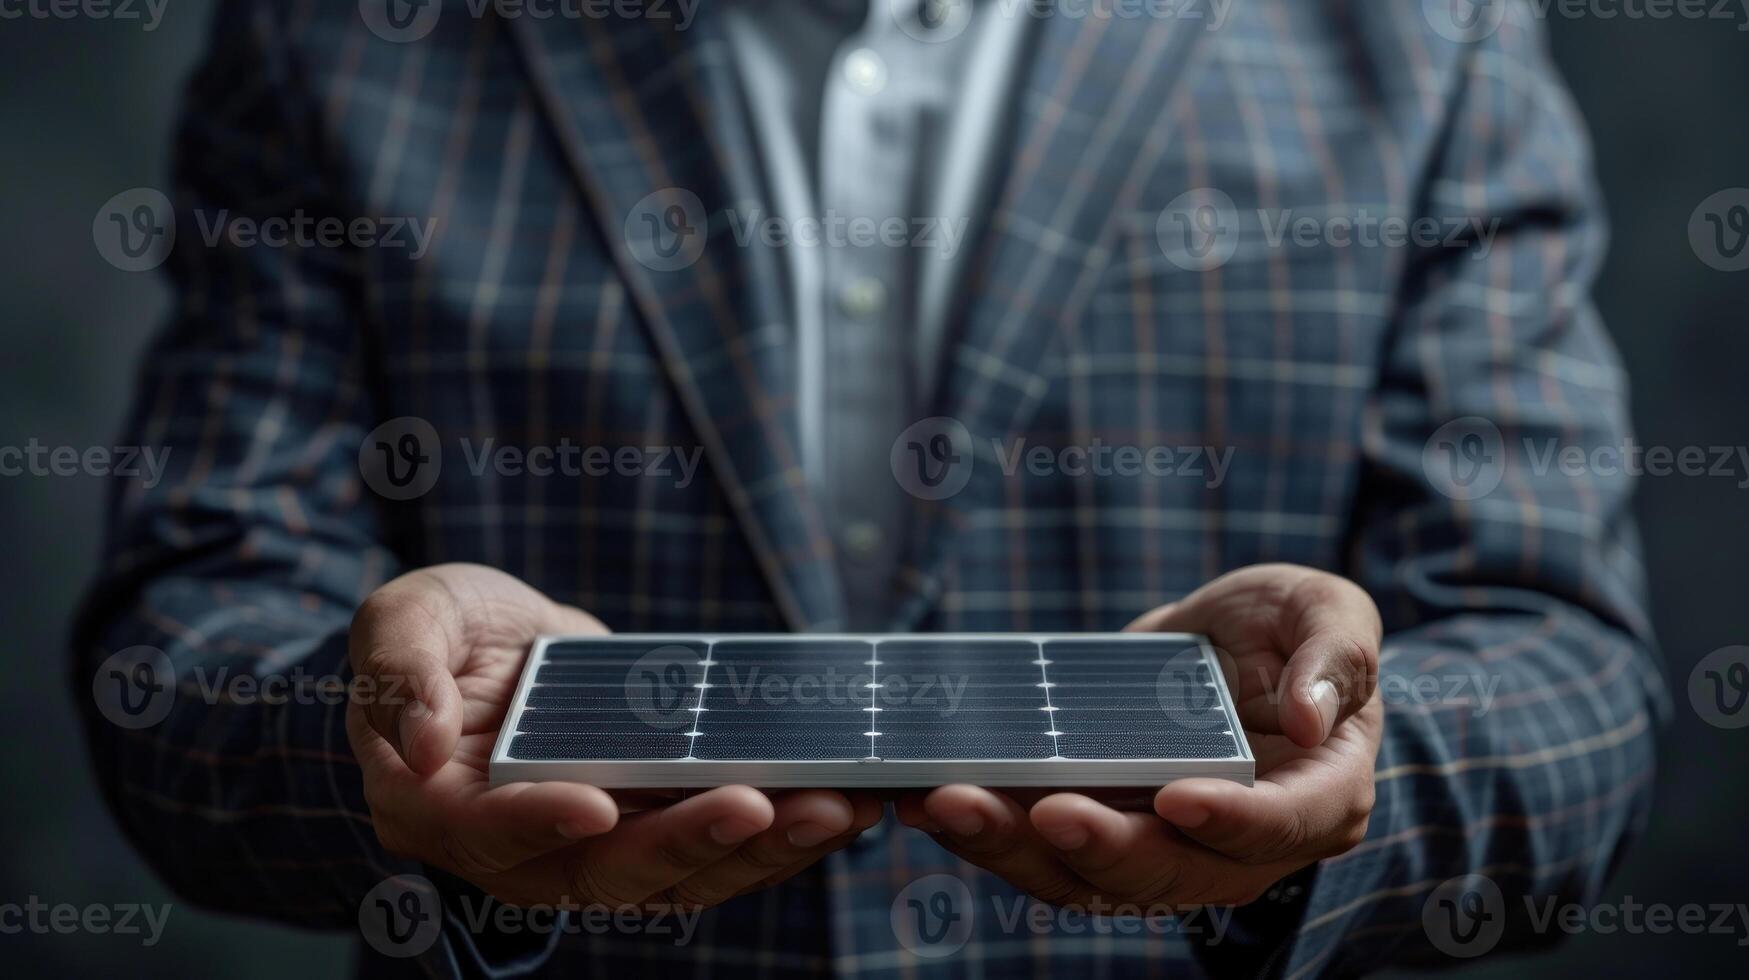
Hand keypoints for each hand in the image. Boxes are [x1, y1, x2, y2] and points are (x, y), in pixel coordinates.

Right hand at [345, 563, 881, 908]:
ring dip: (760, 851)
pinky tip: (843, 801)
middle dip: (688, 844)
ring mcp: (592, 845)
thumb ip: (399, 670)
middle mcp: (519, 848)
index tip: (596, 803)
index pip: (488, 832)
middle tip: (761, 806)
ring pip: (677, 877)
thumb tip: (423, 742)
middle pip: (604, 873)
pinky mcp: (651, 826)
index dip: (538, 823)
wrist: (490, 645)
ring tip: (835, 808)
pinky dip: (780, 834)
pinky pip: (716, 849)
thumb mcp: (401, 619)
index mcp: (438, 805)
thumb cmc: (438, 634)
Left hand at [896, 563, 1381, 908]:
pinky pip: (1046, 855)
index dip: (1229, 821)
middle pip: (1168, 872)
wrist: (1245, 653)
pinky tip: (929, 800)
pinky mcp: (1106, 832)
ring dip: (1017, 850)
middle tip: (1040, 809)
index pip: (1275, 826)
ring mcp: (1166, 848)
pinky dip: (991, 836)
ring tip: (950, 804)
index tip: (1177, 796)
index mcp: (1316, 797)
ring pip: (1092, 878)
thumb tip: (1313, 718)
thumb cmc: (1298, 632)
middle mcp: (1240, 845)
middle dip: (1098, 846)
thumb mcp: (1331, 611)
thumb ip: (1338, 655)